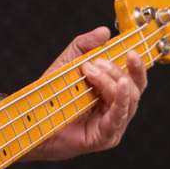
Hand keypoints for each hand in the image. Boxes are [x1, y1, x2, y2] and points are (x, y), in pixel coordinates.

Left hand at [24, 26, 146, 161]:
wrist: (33, 120)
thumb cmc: (51, 97)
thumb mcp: (69, 63)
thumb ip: (85, 46)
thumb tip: (104, 32)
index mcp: (113, 95)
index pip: (135, 80)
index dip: (137, 66)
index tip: (131, 51)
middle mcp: (117, 111)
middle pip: (134, 89)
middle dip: (118, 70)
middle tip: (98, 61)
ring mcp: (113, 126)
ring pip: (128, 99)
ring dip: (112, 80)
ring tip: (91, 71)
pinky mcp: (105, 137)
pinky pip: (119, 116)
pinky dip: (121, 98)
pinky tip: (119, 84)